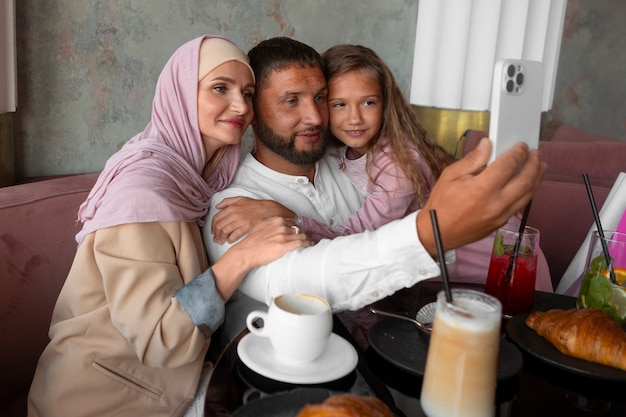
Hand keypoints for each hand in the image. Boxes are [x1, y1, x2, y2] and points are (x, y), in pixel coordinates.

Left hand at [211, 197, 295, 243]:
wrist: (268, 210)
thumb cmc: (254, 205)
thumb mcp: (240, 199)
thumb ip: (227, 201)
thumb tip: (217, 206)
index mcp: (231, 207)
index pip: (216, 218)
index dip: (212, 226)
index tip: (213, 231)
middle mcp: (234, 214)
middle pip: (219, 226)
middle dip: (216, 234)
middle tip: (216, 238)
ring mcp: (240, 221)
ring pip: (225, 231)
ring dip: (221, 238)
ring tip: (221, 241)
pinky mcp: (246, 228)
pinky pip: (234, 235)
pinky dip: (230, 239)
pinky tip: (229, 241)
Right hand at [211, 217, 311, 299]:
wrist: (246, 252)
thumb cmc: (251, 241)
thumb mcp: (259, 226)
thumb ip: (269, 223)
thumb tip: (275, 223)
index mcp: (276, 220)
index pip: (292, 223)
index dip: (296, 228)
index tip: (299, 232)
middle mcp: (281, 226)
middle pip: (298, 229)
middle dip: (303, 234)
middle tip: (307, 238)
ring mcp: (283, 236)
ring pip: (302, 236)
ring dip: (307, 239)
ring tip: (310, 242)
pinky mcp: (285, 246)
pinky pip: (301, 243)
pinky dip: (307, 244)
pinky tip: (310, 246)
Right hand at [416, 137, 544, 255]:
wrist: (437, 233)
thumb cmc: (441, 204)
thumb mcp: (450, 176)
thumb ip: (472, 159)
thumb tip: (488, 144)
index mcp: (482, 188)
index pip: (508, 165)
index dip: (518, 153)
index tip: (521, 145)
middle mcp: (496, 203)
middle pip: (525, 180)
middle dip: (533, 164)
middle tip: (535, 154)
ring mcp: (501, 216)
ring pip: (528, 195)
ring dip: (536, 179)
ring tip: (540, 167)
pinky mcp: (501, 223)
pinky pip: (520, 205)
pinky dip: (527, 192)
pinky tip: (527, 184)